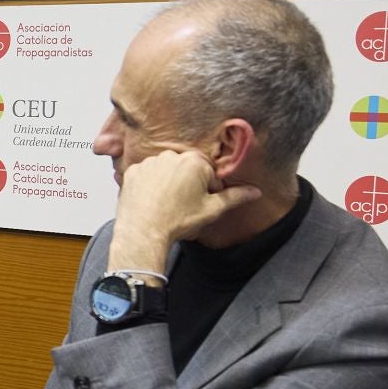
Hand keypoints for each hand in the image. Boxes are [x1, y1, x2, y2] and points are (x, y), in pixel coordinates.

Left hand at [109, 150, 261, 272]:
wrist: (143, 232)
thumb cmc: (177, 221)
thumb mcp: (212, 210)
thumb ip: (234, 197)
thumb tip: (254, 191)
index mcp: (194, 161)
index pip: (209, 173)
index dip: (208, 191)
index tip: (201, 203)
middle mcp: (170, 156)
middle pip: (187, 170)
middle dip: (189, 185)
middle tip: (183, 205)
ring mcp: (149, 162)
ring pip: (166, 171)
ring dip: (169, 184)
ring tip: (167, 205)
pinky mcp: (133, 171)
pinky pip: (146, 175)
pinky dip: (150, 186)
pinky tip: (152, 201)